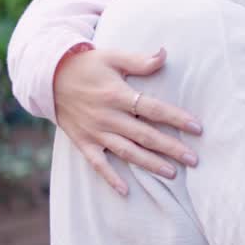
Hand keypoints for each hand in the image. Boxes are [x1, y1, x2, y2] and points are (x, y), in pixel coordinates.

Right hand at [53, 46, 202, 195]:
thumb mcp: (112, 57)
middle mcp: (107, 117)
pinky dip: (110, 178)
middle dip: (171, 148)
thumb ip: (139, 61)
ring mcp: (95, 132)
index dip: (176, 119)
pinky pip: (97, 163)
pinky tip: (125, 191)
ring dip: (150, 164)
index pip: (153, 109)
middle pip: (145, 135)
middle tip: (194, 160)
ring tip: (173, 174)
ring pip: (127, 152)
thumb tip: (164, 53)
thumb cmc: (86, 65)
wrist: (47, 77)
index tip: (197, 128)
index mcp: (117, 95)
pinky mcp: (83, 142)